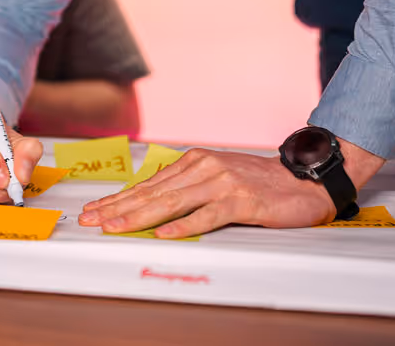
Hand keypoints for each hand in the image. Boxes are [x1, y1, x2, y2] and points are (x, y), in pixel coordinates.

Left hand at [78, 148, 340, 236]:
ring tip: (114, 227)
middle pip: (153, 192)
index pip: (149, 184)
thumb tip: (151, 203)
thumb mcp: (217, 178)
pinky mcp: (241, 201)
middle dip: (118, 208)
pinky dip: (183, 226)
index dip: (119, 199)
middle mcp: (204, 168)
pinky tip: (164, 233)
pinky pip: (207, 215)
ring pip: (172, 202)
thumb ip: (188, 187)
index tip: (93, 211)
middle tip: (91, 221)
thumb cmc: (259, 184)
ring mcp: (222, 183)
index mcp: (195, 162)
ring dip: (140, 216)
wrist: (304, 181)